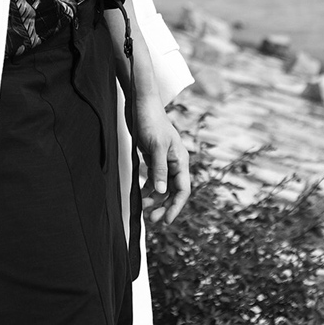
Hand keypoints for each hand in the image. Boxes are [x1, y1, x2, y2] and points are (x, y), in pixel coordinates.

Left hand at [135, 94, 190, 224]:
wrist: (141, 104)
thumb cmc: (151, 122)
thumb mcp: (155, 146)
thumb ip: (159, 169)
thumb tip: (161, 192)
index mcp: (180, 160)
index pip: (182, 189)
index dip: (176, 206)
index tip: (166, 220)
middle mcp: (175, 162)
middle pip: (173, 190)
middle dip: (164, 205)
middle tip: (151, 219)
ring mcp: (164, 159)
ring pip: (163, 186)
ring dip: (155, 198)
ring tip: (144, 208)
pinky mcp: (153, 156)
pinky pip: (154, 177)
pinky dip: (149, 187)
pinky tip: (141, 195)